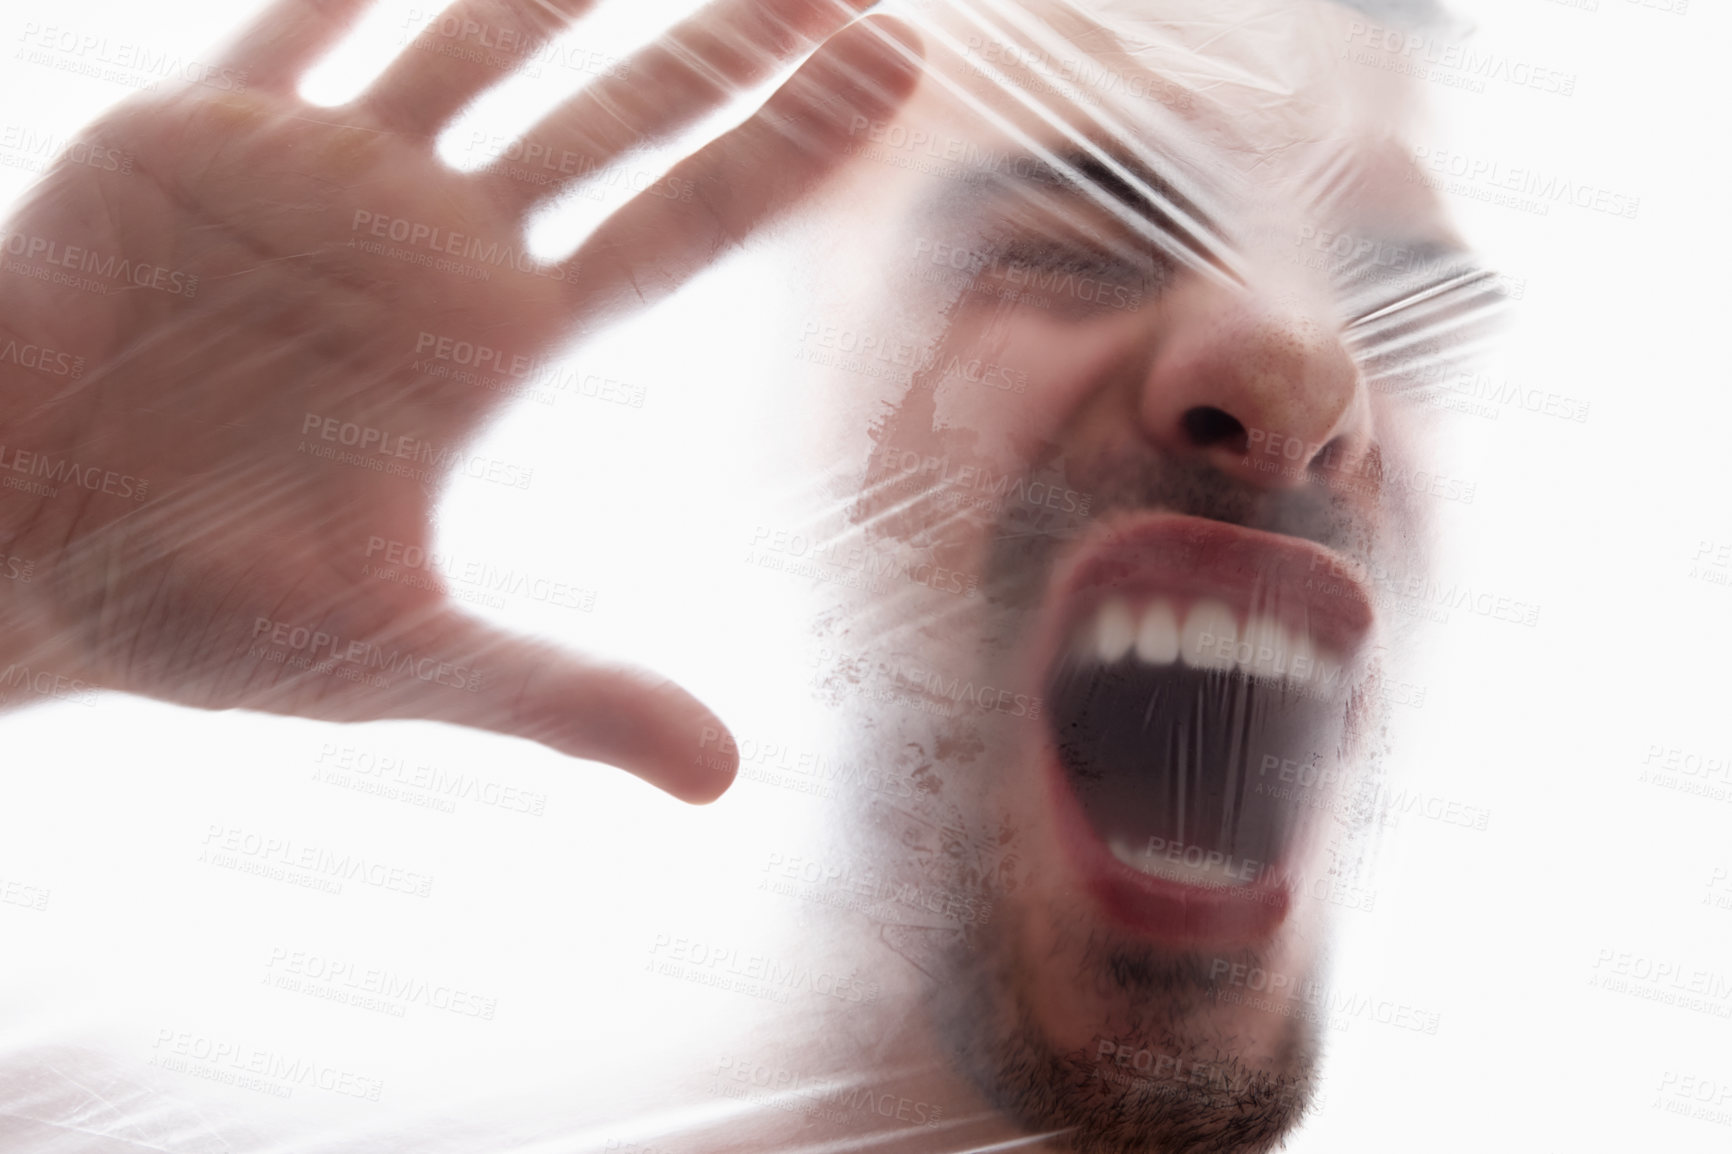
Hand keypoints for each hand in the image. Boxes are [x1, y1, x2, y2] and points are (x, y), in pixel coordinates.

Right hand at [0, 0, 920, 800]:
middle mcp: (430, 244)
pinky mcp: (193, 135)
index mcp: (492, 341)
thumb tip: (725, 781)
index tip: (895, 73)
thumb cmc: (197, 616)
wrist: (15, 552)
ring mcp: (319, 178)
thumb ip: (560, 696)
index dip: (788, 146)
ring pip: (481, 41)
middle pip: (618, 119)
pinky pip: (295, 12)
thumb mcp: (398, 658)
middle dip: (727, 46)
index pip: (681, 223)